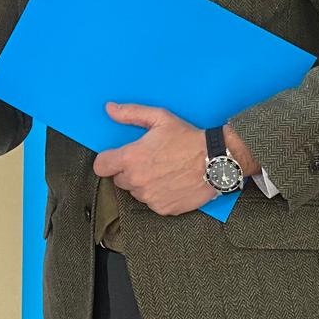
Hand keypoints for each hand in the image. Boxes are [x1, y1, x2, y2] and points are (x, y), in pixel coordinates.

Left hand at [91, 103, 216, 215]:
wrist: (217, 161)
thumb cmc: (188, 138)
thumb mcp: (160, 118)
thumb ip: (130, 113)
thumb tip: (109, 109)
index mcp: (131, 158)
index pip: (100, 166)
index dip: (108, 161)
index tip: (117, 158)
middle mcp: (136, 181)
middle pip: (118, 180)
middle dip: (129, 171)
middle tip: (149, 161)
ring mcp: (149, 197)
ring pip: (135, 192)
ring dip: (143, 184)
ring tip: (163, 171)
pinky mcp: (162, 209)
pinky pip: (152, 203)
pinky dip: (158, 195)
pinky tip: (171, 183)